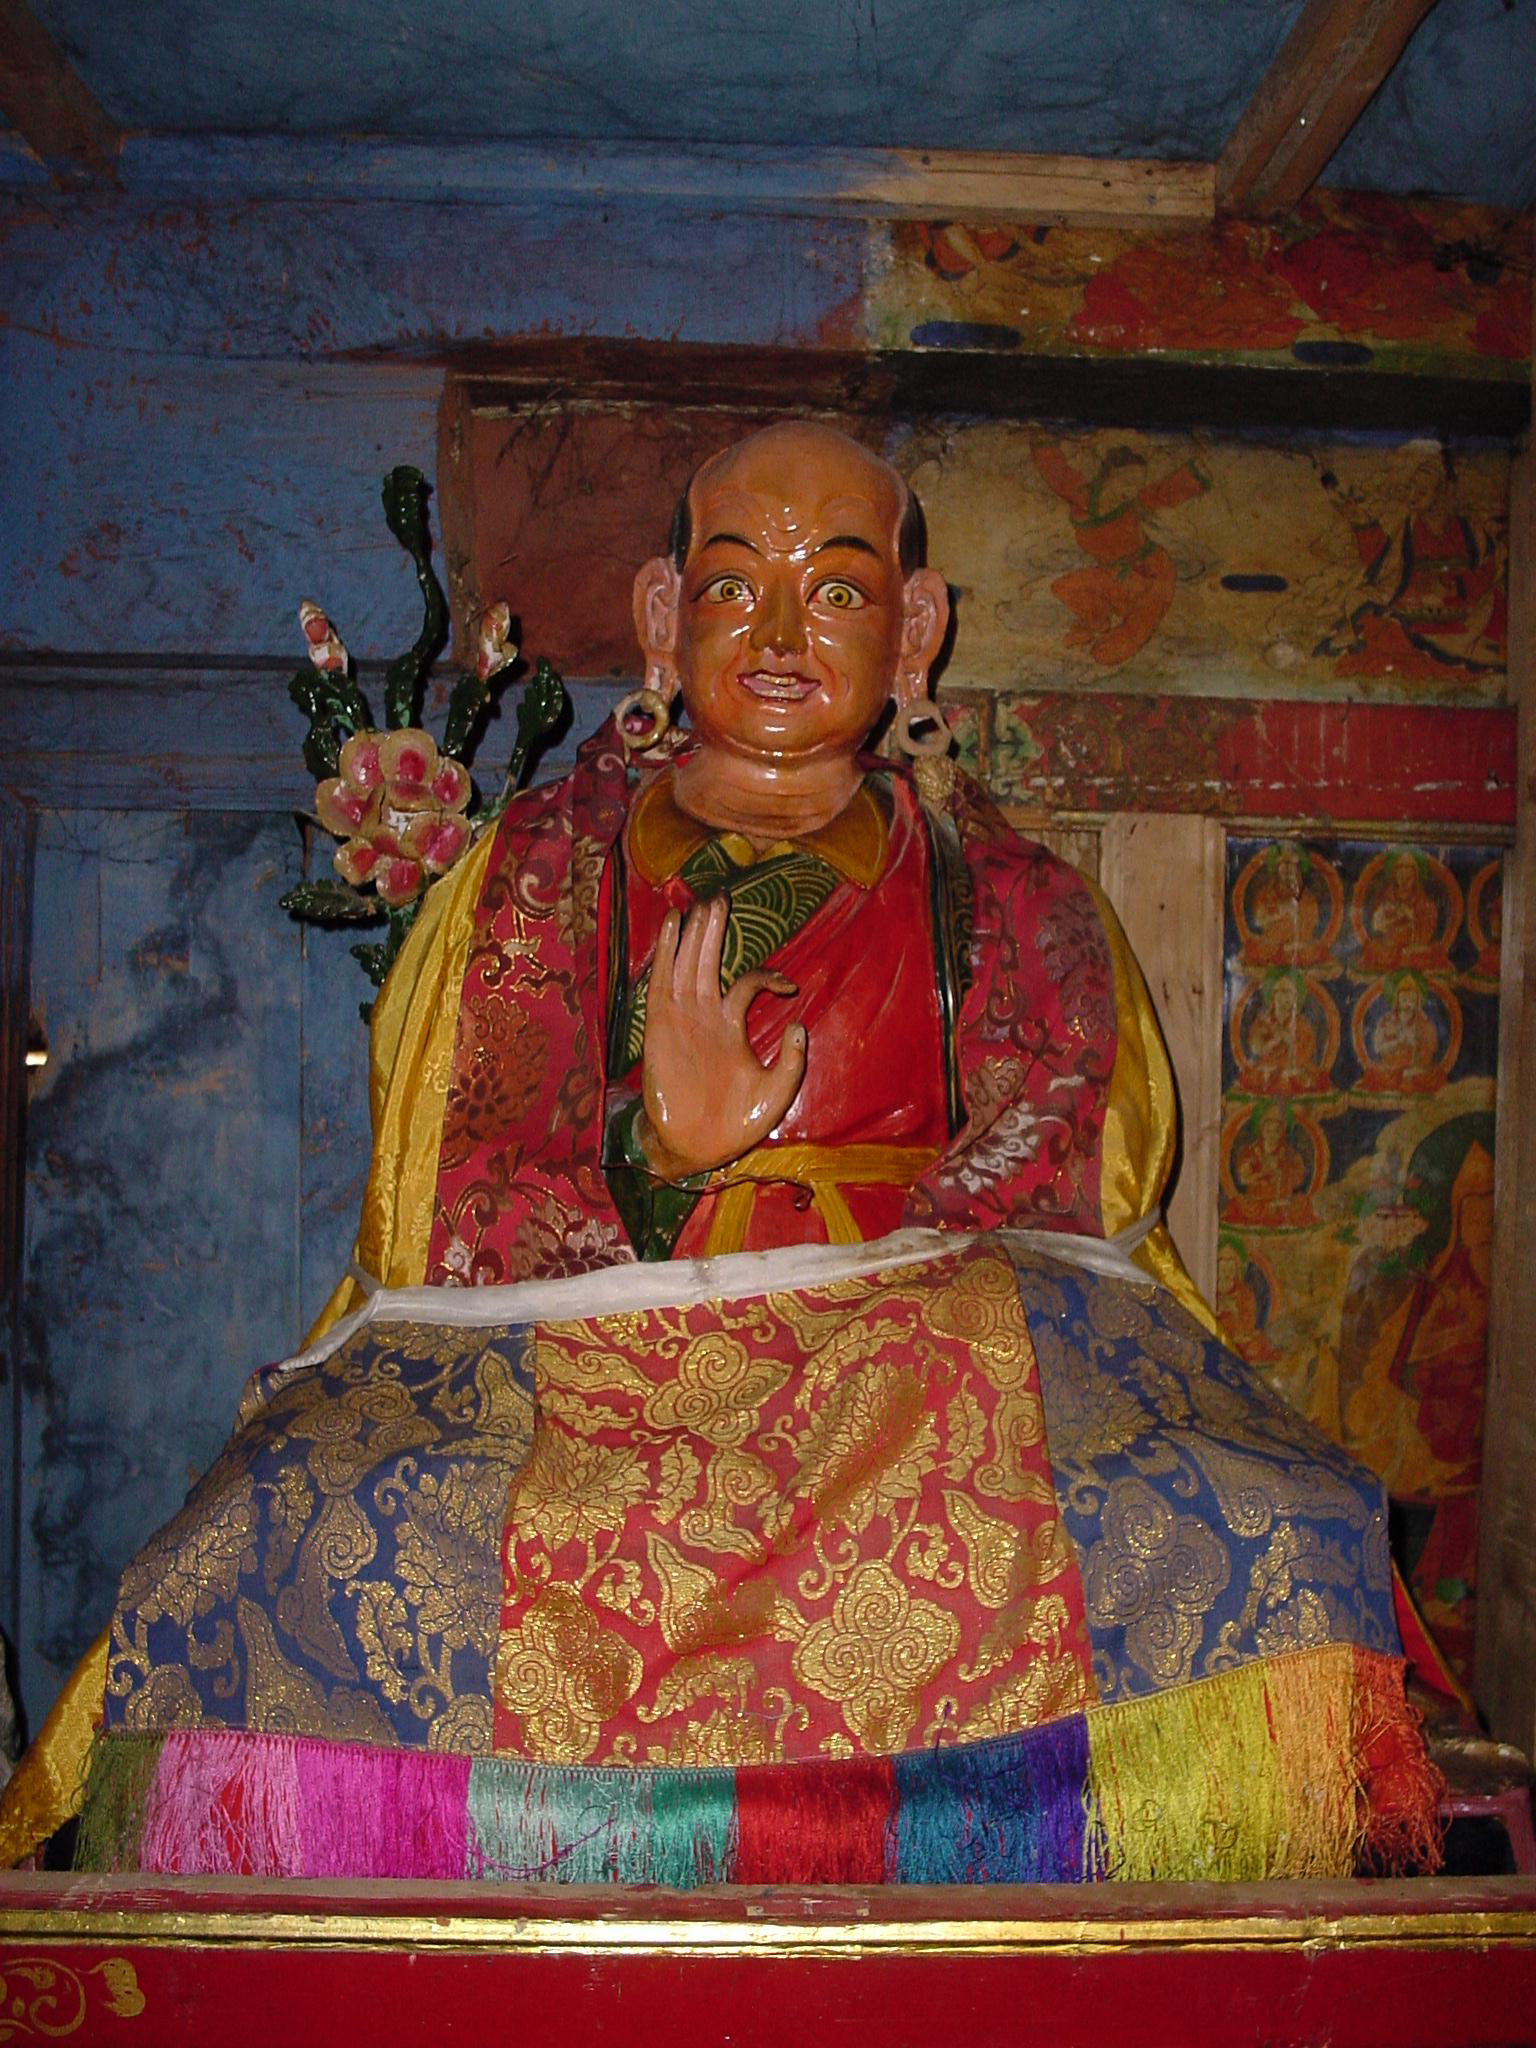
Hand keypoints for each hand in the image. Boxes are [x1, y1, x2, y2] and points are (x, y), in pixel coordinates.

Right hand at [638, 896, 806, 1178]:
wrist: (696, 1146)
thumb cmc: (735, 1123)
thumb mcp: (777, 1092)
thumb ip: (792, 1061)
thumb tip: (799, 1024)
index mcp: (730, 1027)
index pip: (746, 984)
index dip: (768, 976)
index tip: (792, 984)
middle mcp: (704, 1016)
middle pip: (709, 961)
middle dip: (714, 929)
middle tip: (720, 896)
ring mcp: (681, 1018)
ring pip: (687, 965)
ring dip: (692, 934)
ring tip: (699, 901)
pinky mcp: (661, 1026)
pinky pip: (663, 982)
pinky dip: (667, 953)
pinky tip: (673, 927)